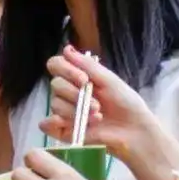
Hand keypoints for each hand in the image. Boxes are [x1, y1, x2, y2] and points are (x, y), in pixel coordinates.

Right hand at [42, 46, 157, 163]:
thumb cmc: (124, 102)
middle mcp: (67, 92)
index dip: (66, 70)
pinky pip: (45, 125)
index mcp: (76, 77)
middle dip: (76, 94)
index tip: (84, 79)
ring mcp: (63, 111)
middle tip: (97, 104)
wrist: (132, 129)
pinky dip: (53, 123)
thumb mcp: (109, 80)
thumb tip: (66, 48)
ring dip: (77, 111)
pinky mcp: (62, 130)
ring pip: (55, 105)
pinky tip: (69, 125)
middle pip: (55, 85)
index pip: (56, 65)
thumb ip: (87, 65)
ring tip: (97, 117)